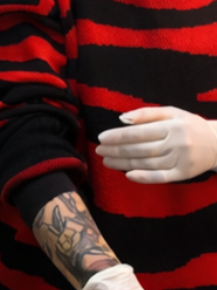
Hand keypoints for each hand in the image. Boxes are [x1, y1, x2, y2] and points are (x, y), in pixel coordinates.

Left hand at [97, 107, 216, 182]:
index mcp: (173, 125)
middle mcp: (177, 142)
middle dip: (117, 150)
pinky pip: (161, 177)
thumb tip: (122, 118)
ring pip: (147, 163)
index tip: (101, 138)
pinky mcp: (184, 174)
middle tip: (99, 151)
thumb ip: (147, 114)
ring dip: (124, 164)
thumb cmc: (190, 126)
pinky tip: (128, 176)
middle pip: (141, 149)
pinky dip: (144, 177)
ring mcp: (181, 160)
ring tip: (107, 161)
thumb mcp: (172, 113)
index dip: (119, 136)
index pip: (140, 132)